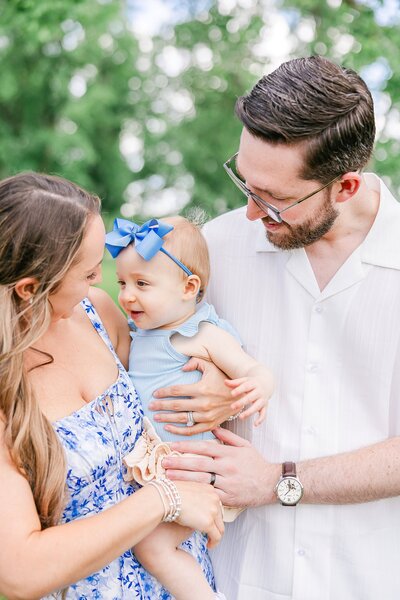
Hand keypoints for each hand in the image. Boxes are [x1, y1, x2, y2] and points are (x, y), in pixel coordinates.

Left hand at [149, 358, 235, 435]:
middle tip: (150, 406)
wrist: (242, 396)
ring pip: (182, 419)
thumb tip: (182, 368)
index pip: (177, 391)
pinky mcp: (210, 425)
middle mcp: (203, 403)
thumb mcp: (212, 366)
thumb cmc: (224, 380)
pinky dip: (178, 431)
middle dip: (161, 406)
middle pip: (176, 405)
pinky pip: (191, 430)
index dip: (164, 392)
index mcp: (202, 388)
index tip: (155, 393)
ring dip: (166, 418)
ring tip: (156, 417)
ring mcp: (207, 416)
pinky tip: (168, 428)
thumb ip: (196, 363)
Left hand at [162, 427, 280, 507]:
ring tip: (167, 476)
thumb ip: (228, 437)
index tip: (172, 445)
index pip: (204, 448)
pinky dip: (196, 493)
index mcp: (228, 453)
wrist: (272, 483)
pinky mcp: (229, 497)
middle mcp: (226, 467)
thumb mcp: (245, 445)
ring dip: (182, 478)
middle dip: (179, 462)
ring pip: (201, 480)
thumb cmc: (257, 464)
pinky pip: (210, 495)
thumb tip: (212, 429)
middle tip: (163, 461)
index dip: (186, 446)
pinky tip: (185, 493)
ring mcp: (227, 483)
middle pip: (198, 463)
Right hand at [174, 481, 223, 547]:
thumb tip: (191, 502)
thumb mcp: (186, 489)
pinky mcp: (208, 523)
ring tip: (210, 541)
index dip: (213, 515)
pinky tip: (209, 545)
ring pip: (220, 527)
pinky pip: (217, 537)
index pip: (216, 505)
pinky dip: (214, 543)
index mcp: (209, 489)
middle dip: (215, 526)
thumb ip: (193, 495)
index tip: (208, 521)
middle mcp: (214, 498)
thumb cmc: (170, 494)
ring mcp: (213, 510)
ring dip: (215, 535)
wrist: (166, 498)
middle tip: (210, 533)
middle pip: (220, 516)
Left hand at [225, 376, 267, 425]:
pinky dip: (261, 419)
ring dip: (249, 412)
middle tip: (232, 407)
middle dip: (242, 402)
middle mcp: (259, 392)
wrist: (266, 384)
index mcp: (253, 384)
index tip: (232, 394)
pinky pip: (264, 413)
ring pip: (257, 406)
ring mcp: (263, 400)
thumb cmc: (251, 383)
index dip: (239, 390)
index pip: (246, 386)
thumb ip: (235, 382)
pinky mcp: (265, 406)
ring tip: (240, 417)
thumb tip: (225, 382)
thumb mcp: (244, 381)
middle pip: (250, 397)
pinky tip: (255, 424)